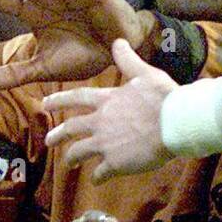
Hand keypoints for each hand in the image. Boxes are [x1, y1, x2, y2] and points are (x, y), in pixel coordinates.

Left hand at [44, 39, 176, 181]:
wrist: (176, 123)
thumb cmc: (163, 97)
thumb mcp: (145, 74)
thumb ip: (128, 60)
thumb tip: (118, 40)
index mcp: (107, 101)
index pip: (76, 98)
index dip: (59, 100)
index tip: (45, 103)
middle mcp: (100, 122)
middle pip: (71, 128)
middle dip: (57, 134)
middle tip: (48, 140)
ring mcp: (105, 144)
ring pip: (79, 152)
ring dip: (71, 158)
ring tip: (68, 164)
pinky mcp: (115, 163)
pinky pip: (100, 173)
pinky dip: (97, 177)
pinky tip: (97, 181)